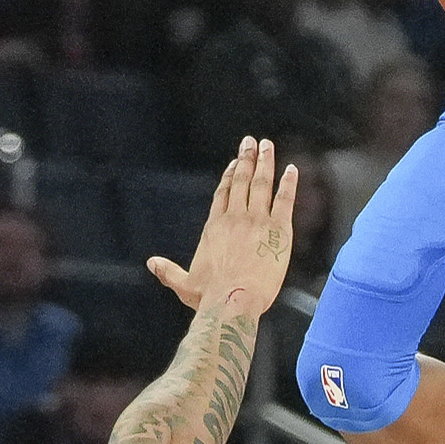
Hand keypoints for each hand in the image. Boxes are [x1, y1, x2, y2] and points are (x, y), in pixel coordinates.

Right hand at [149, 137, 298, 316]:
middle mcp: (235, 218)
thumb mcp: (184, 284)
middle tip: (251, 142)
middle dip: (246, 159)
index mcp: (215, 227)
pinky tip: (292, 169)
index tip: (234, 163)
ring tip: (267, 146)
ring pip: (261, 184)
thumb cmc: (209, 297)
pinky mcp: (278, 230)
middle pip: (241, 181)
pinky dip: (289, 183)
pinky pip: (284, 199)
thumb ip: (168, 271)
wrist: (232, 301)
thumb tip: (152, 263)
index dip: (229, 176)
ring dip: (265, 162)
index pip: (223, 194)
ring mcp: (257, 221)